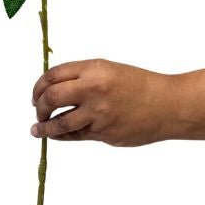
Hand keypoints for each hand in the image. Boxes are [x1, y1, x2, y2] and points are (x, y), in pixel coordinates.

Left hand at [30, 58, 173, 145]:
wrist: (168, 105)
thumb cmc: (138, 86)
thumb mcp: (109, 70)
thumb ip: (81, 77)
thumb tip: (51, 88)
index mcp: (94, 69)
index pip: (53, 75)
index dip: (39, 86)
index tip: (36, 95)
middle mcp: (94, 89)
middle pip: (52, 97)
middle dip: (39, 106)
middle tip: (37, 112)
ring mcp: (99, 113)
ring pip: (60, 122)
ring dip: (44, 128)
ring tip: (37, 130)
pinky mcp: (104, 133)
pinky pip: (76, 135)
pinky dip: (62, 135)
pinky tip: (56, 135)